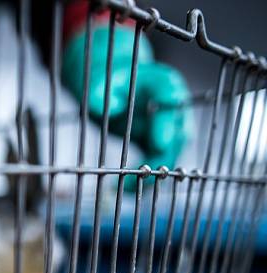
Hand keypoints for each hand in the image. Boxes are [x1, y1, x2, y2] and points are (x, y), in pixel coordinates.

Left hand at [62, 24, 190, 176]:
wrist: (110, 82)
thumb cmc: (105, 79)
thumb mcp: (99, 82)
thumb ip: (98, 93)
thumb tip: (99, 105)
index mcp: (163, 83)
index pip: (170, 101)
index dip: (166, 123)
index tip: (159, 143)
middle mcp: (173, 105)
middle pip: (178, 131)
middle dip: (164, 154)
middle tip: (147, 174)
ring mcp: (169, 124)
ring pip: (171, 151)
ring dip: (156, 170)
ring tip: (130, 187)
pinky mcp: (159, 140)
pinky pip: (158, 160)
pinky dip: (147, 176)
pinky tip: (128, 188)